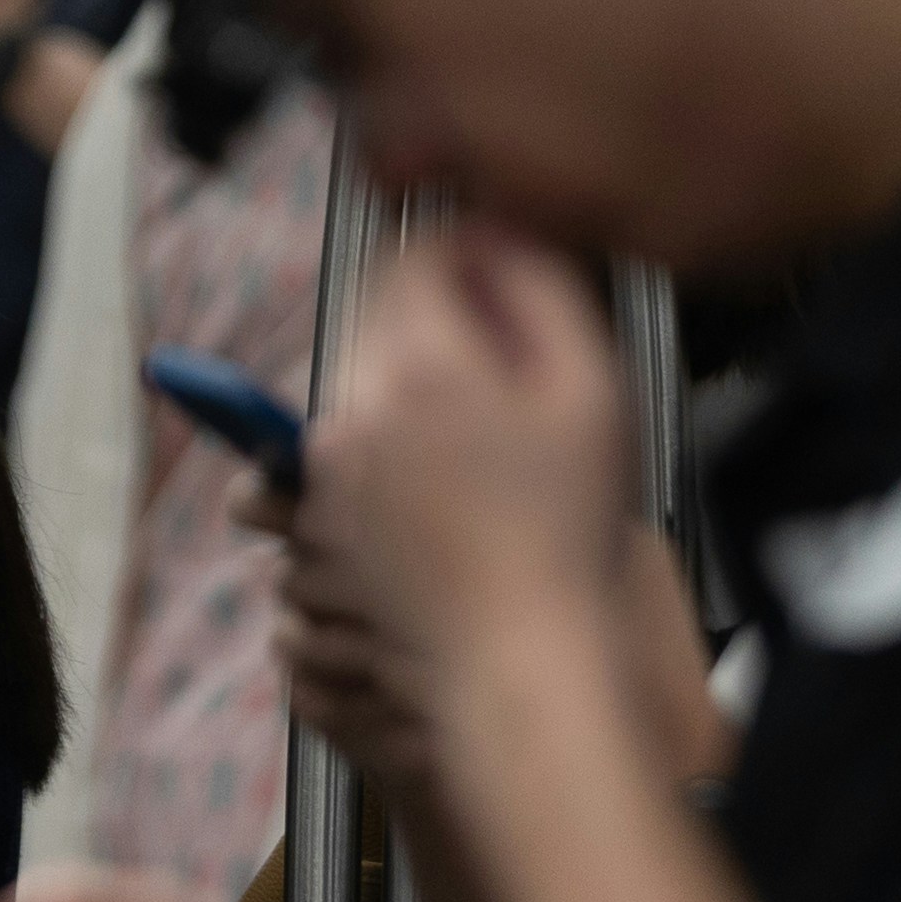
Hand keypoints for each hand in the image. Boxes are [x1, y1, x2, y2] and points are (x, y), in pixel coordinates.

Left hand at [286, 224, 639, 759]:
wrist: (524, 668)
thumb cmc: (568, 538)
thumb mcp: (592, 390)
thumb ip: (540, 288)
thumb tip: (495, 232)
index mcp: (420, 369)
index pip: (409, 259)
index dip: (459, 259)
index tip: (494, 287)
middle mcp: (350, 413)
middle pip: (374, 327)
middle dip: (428, 340)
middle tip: (497, 401)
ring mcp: (319, 480)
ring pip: (348, 397)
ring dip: (392, 408)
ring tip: (462, 468)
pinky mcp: (308, 532)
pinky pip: (325, 472)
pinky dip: (362, 479)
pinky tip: (422, 518)